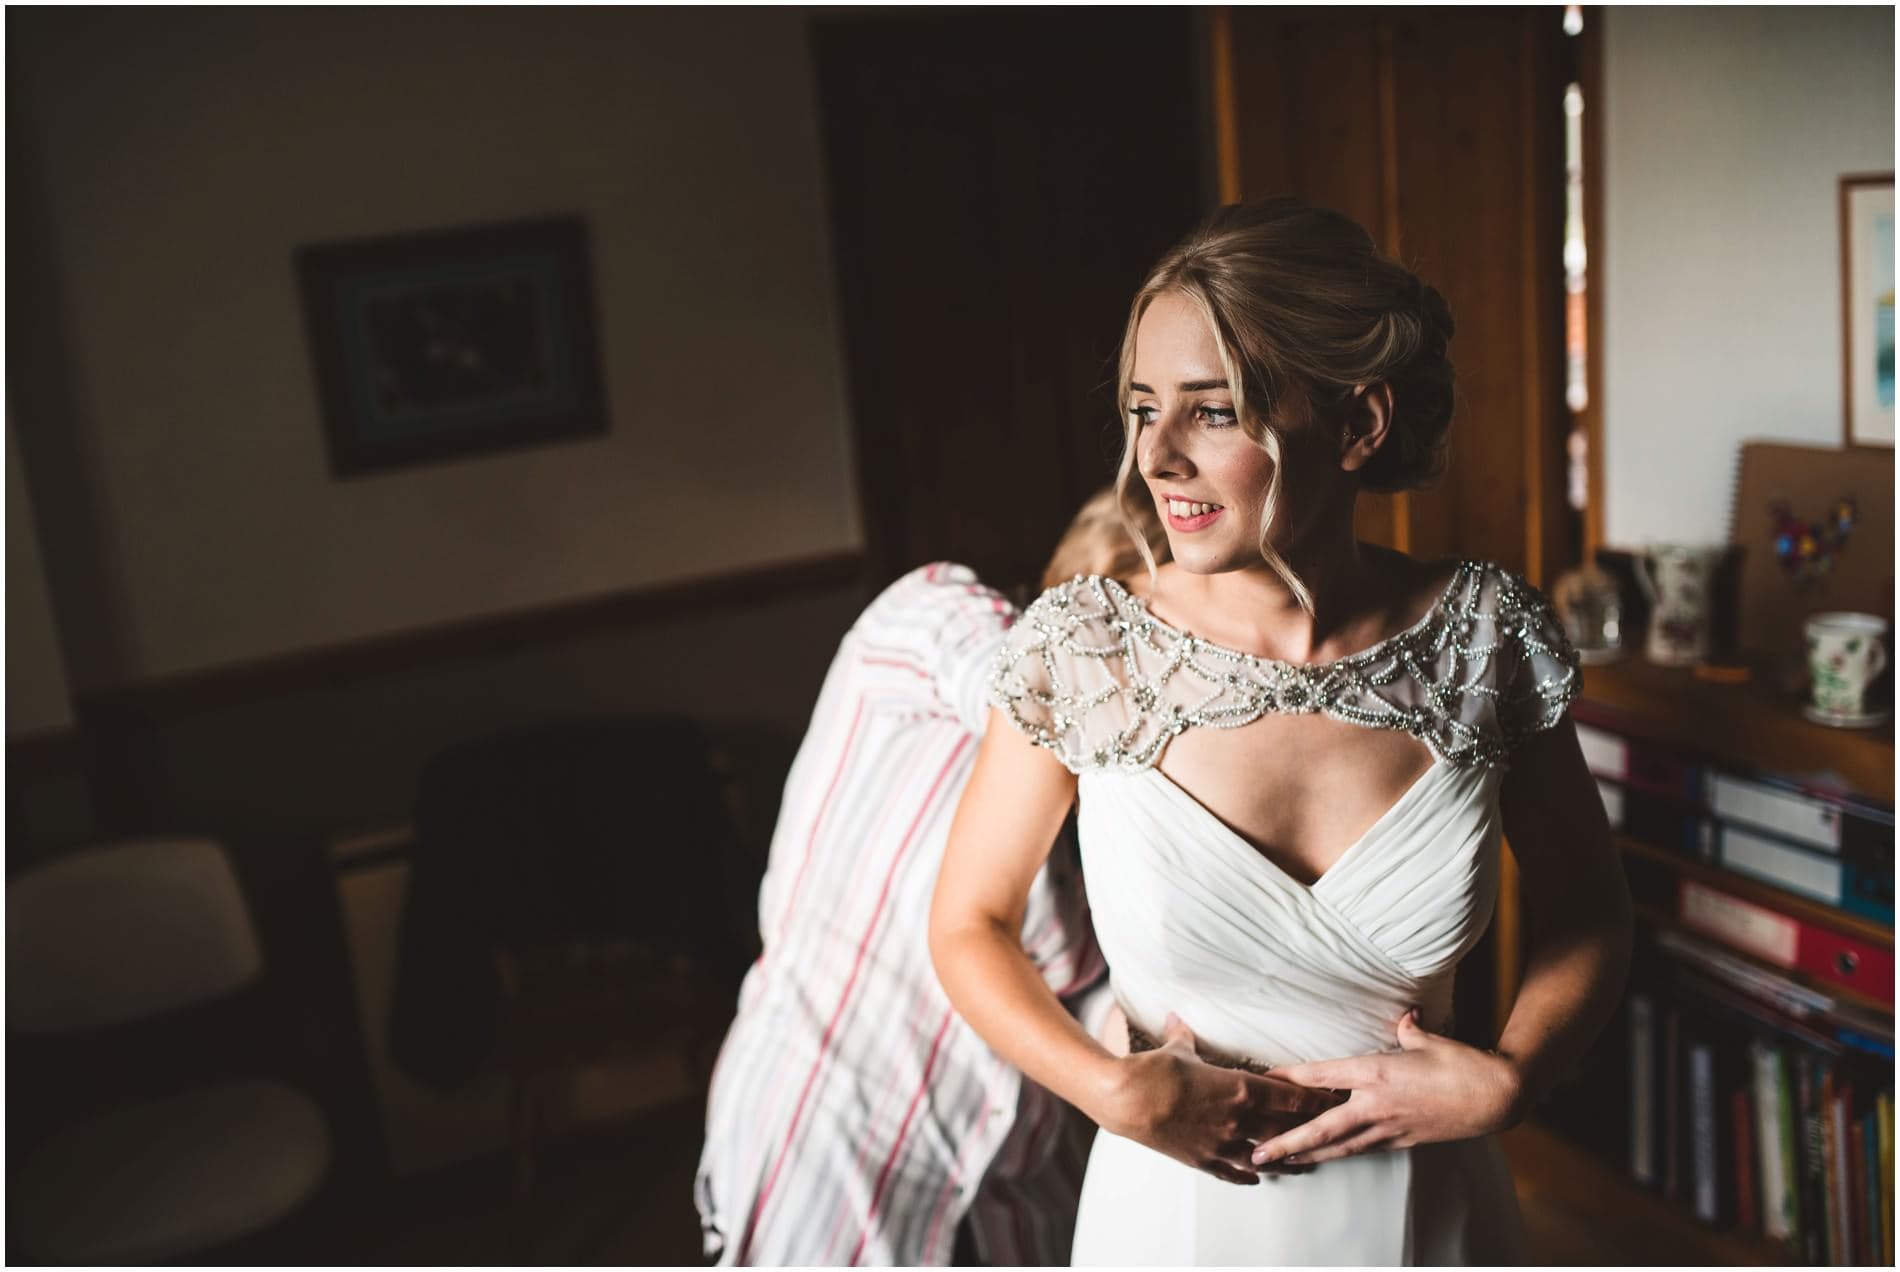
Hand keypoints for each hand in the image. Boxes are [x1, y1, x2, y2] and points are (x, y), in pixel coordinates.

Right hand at [1099, 1014, 1339, 1185]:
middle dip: (1312, 1130)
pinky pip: (1233, 1172)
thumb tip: (1178, 1019)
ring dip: (1288, 1160)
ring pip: (1266, 1156)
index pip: (1291, 1097)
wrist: (1127, 1099)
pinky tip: (1258, 1178)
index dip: (1317, 1099)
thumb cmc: (1155, 1070)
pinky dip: (1248, 1175)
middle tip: (1334, 1132)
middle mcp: (1239, 1119)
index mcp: (1240, 1088)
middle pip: (1286, 1129)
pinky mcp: (1203, 1160)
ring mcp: (1222, 1143)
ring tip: (1304, 1164)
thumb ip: (1185, 1037)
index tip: (1335, 1099)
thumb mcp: (1178, 1049)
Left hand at [1250, 1010, 1523, 1167]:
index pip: (1322, 1076)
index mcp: (1378, 1073)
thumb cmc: (1465, 1064)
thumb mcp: (1430, 1038)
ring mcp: (1390, 1127)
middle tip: (1257, 1152)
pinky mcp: (1404, 1141)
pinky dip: (1341, 1153)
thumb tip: (1405, 1016)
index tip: (1263, 1082)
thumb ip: (1408, 1028)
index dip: (1290, 1079)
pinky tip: (1326, 1156)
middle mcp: (1377, 1104)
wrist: (1499, 1098)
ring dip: (1308, 1154)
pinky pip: (1363, 1148)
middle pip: (1321, 1126)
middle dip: (1287, 1141)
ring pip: (1340, 1145)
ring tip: (1281, 1162)